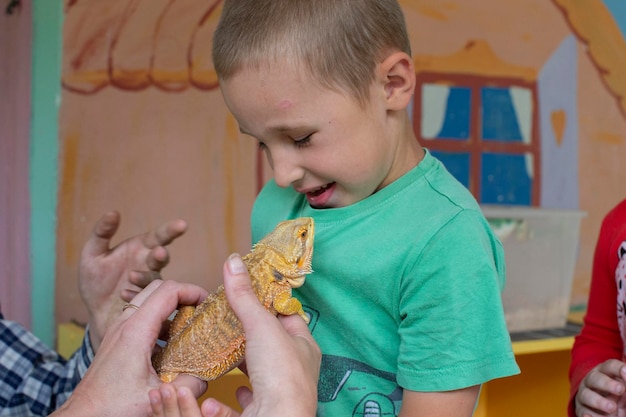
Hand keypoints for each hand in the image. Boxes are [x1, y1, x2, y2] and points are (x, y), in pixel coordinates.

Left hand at [52, 280, 208, 416]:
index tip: (208, 303)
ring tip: (188, 328)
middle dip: (183, 294)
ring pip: (147, 302)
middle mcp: (124, 324)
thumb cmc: (112, 408)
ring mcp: (117, 330)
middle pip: (158, 289)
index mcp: (136, 330)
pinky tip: (169, 347)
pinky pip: (140, 318)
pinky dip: (158, 321)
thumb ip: (191, 383)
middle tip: (200, 311)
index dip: (193, 291)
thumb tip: (208, 373)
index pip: (169, 291)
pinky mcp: (115, 341)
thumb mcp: (159, 395)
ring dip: (170, 308)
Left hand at [78, 210, 186, 350]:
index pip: (158, 236)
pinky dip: (136, 294)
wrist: (95, 312)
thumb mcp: (92, 254)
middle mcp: (149, 264)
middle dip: (161, 254)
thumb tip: (114, 212)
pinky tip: (124, 294)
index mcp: (140, 248)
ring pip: (156, 278)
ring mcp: (150, 284)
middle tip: (159, 253)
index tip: (182, 225)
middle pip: (162, 256)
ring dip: (146, 276)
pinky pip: (148, 298)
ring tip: (132, 276)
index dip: (171, 230)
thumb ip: (101, 233)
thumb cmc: (95, 281)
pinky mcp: (147, 302)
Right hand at [149, 253, 320, 416]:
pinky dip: (226, 401)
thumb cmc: (281, 375)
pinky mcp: (261, 414)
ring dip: (239, 365)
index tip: (248, 292)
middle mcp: (295, 371)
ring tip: (219, 352)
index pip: (289, 317)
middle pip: (271, 346)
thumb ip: (244, 297)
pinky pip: (242, 405)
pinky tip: (216, 395)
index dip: (270, 303)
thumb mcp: (262, 326)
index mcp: (304, 347)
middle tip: (226, 322)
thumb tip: (233, 261)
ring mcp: (278, 394)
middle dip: (249, 336)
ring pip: (257, 375)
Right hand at [575, 359, 625, 415]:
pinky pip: (582, 412)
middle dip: (607, 383)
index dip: (617, 368)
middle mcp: (592, 381)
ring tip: (612, 408)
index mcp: (605, 372)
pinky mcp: (581, 410)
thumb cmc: (618, 394)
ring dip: (598, 401)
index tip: (625, 371)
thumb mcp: (624, 387)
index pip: (609, 366)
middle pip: (595, 378)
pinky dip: (586, 415)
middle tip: (621, 389)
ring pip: (586, 395)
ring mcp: (585, 395)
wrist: (606, 409)